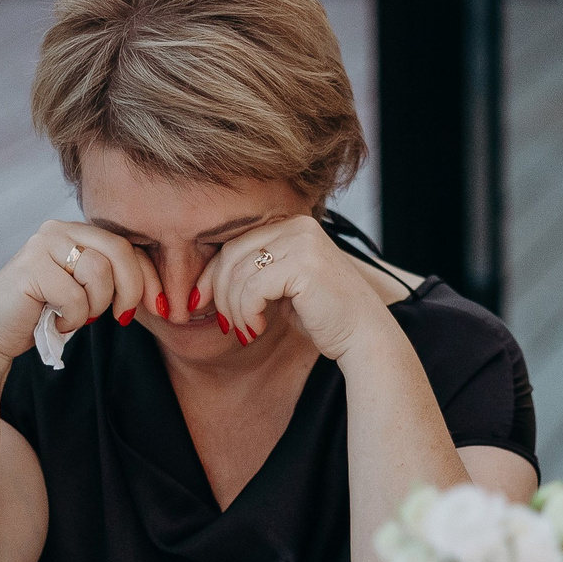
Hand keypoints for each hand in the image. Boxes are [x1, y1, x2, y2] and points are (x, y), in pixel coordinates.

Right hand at [0, 220, 149, 361]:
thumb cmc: (46, 312)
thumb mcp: (90, 292)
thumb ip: (118, 282)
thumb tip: (165, 299)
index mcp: (77, 230)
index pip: (127, 245)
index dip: (149, 277)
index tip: (160, 307)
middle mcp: (59, 229)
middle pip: (119, 251)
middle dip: (130, 290)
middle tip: (122, 318)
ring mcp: (42, 244)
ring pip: (99, 273)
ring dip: (94, 307)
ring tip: (75, 316)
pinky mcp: (29, 267)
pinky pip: (74, 296)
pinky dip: (72, 318)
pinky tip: (56, 321)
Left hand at [195, 215, 392, 362]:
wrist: (363, 336)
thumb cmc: (322, 315)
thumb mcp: (282, 287)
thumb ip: (254, 273)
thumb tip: (205, 283)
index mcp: (292, 225)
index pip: (235, 242)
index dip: (210, 274)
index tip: (199, 303)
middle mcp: (297, 226)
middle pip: (231, 254)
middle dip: (218, 293)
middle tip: (225, 324)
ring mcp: (302, 242)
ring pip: (238, 273)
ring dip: (234, 309)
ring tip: (246, 330)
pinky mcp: (303, 264)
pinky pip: (252, 289)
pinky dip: (247, 313)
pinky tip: (258, 329)